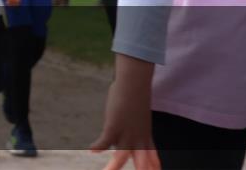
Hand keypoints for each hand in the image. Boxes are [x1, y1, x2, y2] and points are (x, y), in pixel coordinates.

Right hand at [90, 54, 160, 169]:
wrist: (135, 84)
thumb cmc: (135, 92)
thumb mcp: (139, 111)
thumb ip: (134, 119)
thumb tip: (127, 115)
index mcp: (145, 134)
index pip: (152, 155)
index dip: (154, 166)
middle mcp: (137, 138)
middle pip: (141, 161)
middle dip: (142, 169)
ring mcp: (125, 133)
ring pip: (121, 156)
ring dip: (114, 166)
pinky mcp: (113, 126)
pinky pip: (104, 140)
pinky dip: (97, 146)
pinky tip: (91, 150)